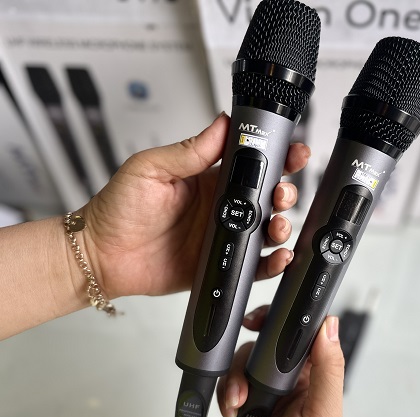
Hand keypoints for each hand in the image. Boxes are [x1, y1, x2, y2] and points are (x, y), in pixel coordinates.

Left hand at [78, 113, 309, 298]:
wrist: (102, 255)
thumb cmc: (119, 209)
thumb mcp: (150, 168)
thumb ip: (189, 150)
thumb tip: (221, 124)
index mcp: (209, 179)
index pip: (251, 163)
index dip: (276, 157)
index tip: (292, 152)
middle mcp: (222, 207)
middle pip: (268, 196)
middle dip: (285, 191)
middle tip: (282, 192)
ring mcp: (223, 236)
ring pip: (266, 229)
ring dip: (281, 225)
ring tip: (277, 224)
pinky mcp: (221, 263)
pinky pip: (255, 264)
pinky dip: (272, 262)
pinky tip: (277, 255)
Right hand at [217, 307, 344, 416]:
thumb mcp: (323, 415)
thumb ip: (327, 370)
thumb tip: (330, 327)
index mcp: (312, 378)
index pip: (302, 338)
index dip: (290, 319)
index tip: (279, 309)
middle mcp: (286, 382)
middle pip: (267, 342)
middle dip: (256, 337)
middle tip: (250, 327)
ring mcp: (260, 393)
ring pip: (243, 360)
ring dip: (238, 376)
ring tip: (241, 400)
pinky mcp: (238, 406)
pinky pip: (226, 384)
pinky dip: (225, 394)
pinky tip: (234, 411)